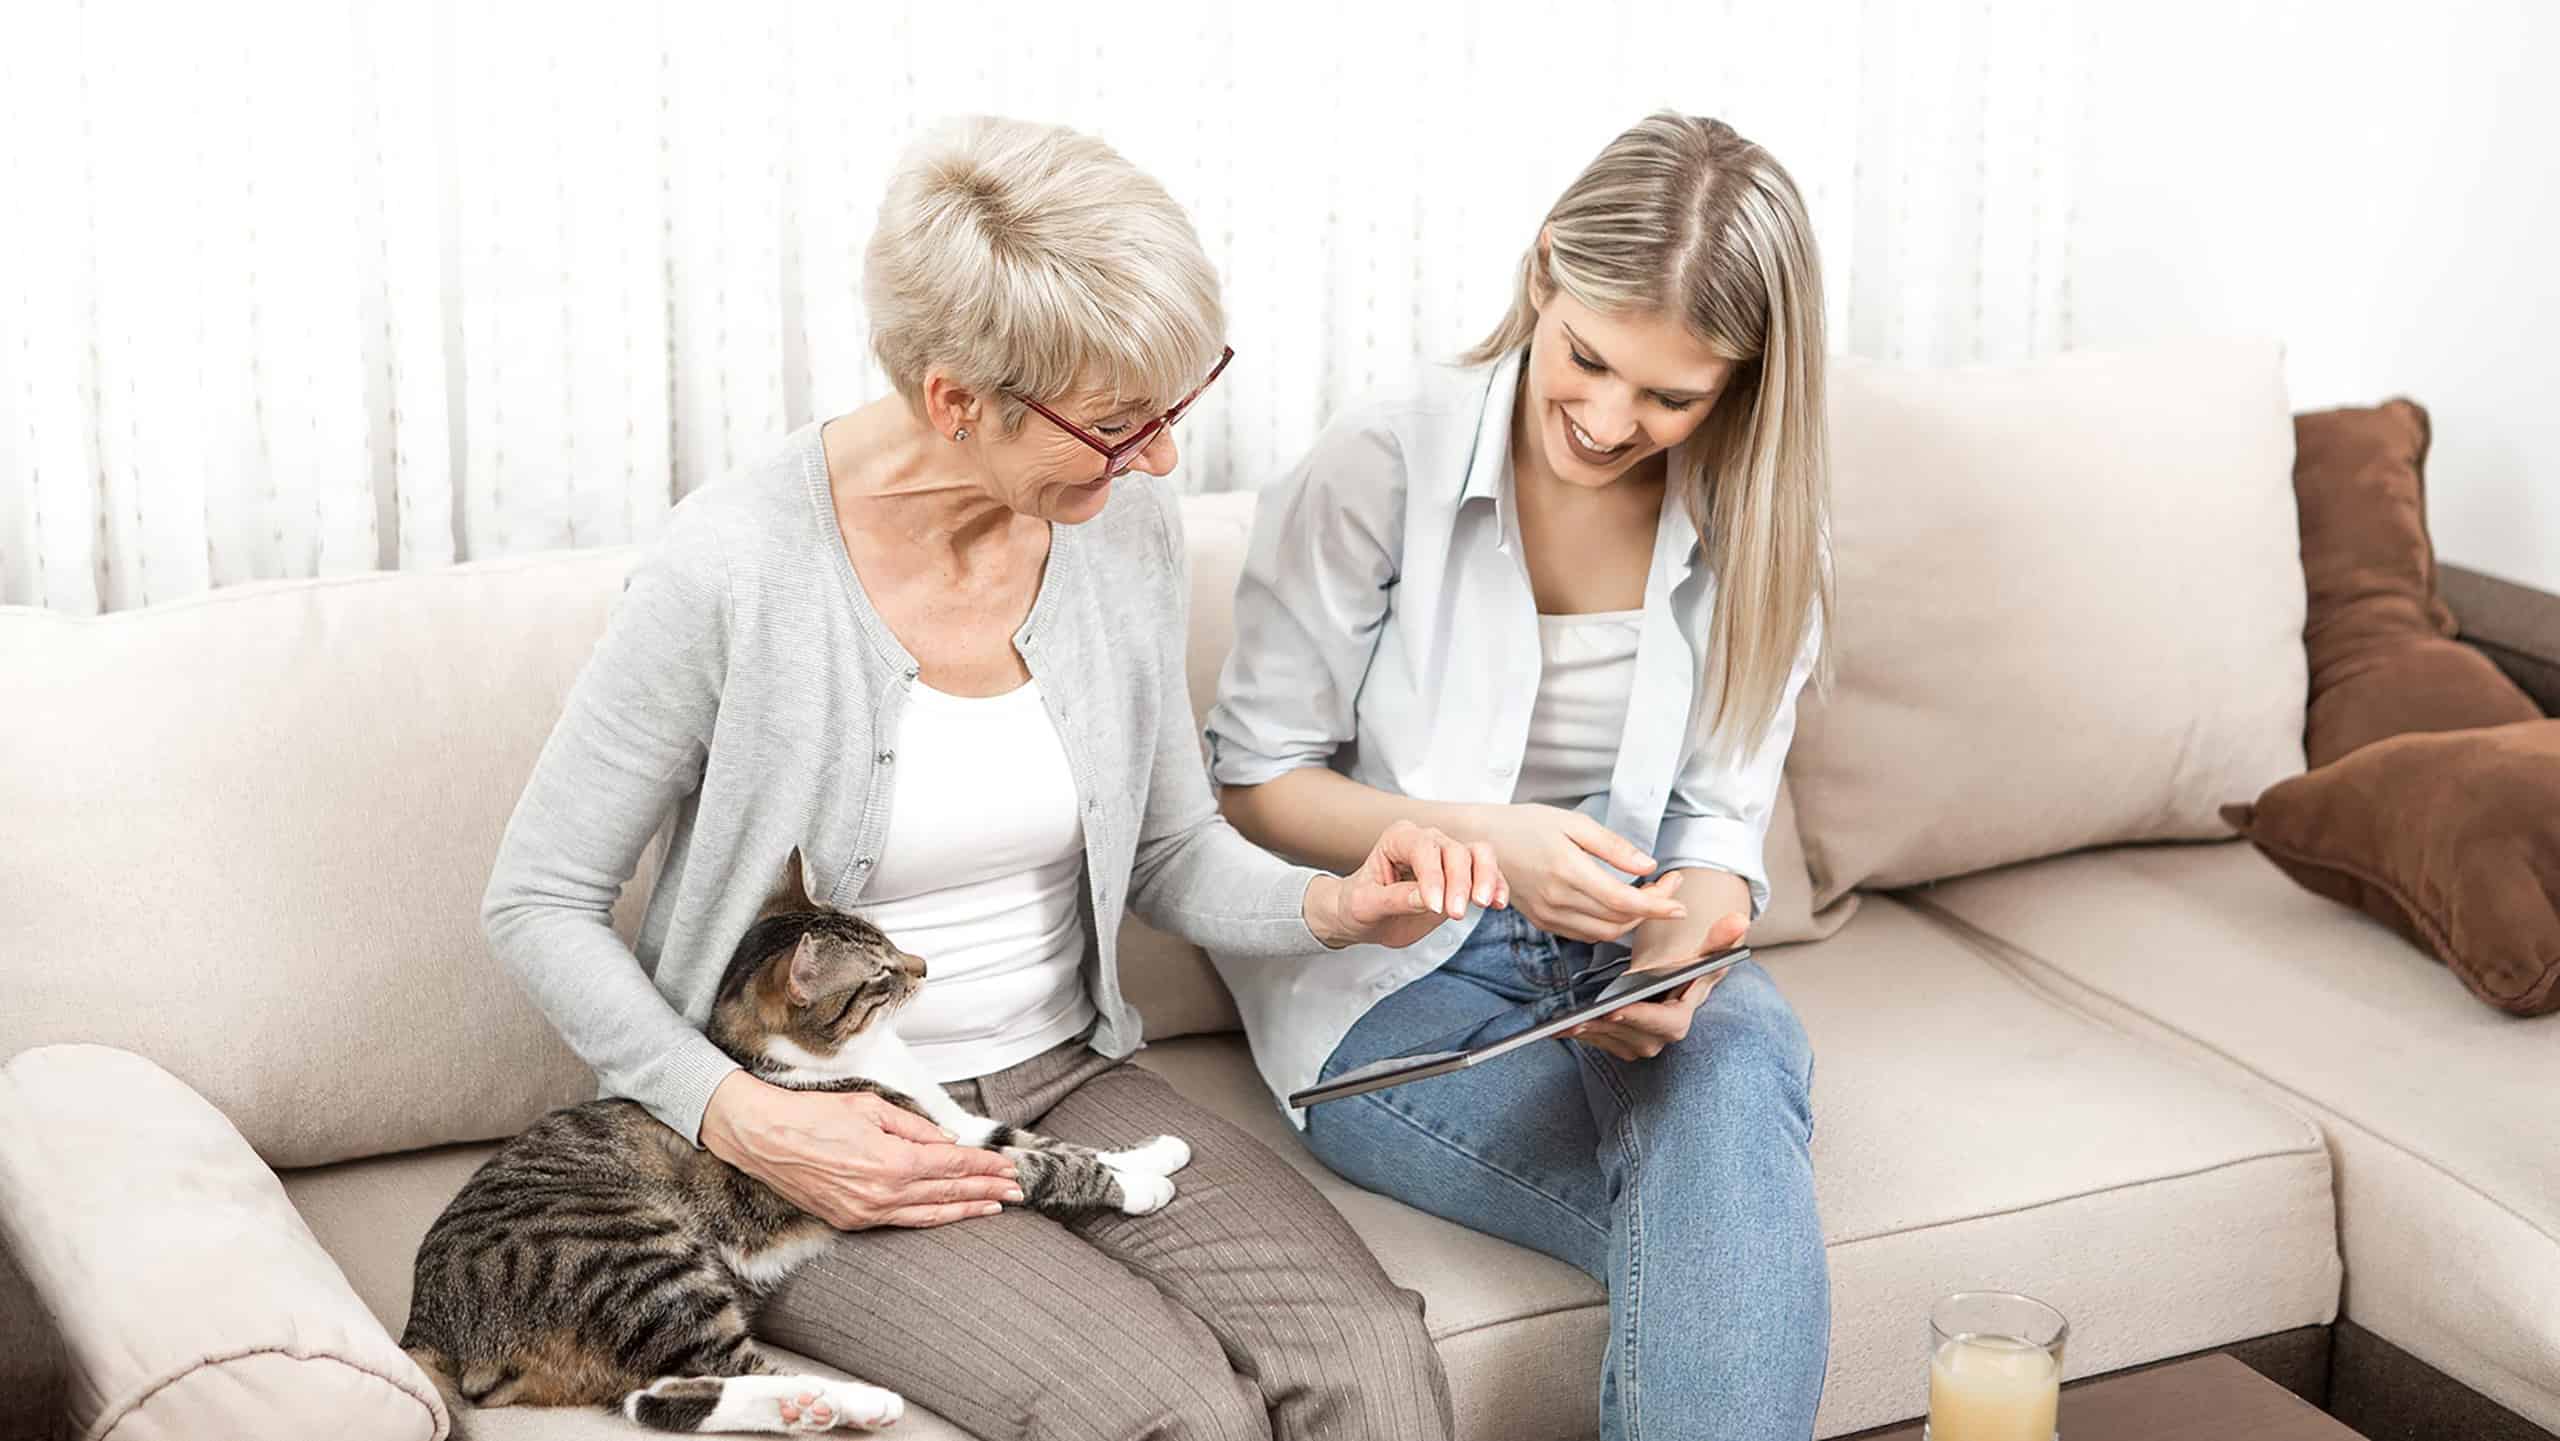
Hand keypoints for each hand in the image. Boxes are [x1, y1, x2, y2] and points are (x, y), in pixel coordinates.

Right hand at [699, 1071, 1021, 1229]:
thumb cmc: (814, 1114)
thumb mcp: (872, 1106)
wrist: (763, 1138)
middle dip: (986, 1189)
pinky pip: (902, 1221)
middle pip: (948, 1192)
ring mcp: (867, 1211)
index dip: (984, 1165)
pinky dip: (932, 1218)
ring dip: (966, 1209)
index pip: (952, 1164)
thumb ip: (915, 1126)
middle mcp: (884, 1192)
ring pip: (929, 1214)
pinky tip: (951, 1214)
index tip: (1008, 1166)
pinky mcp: (851, 1220)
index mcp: (893, 1160)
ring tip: (996, 1206)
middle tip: (1017, 1190)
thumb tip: (948, 1139)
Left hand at [1306, 818, 1507, 949]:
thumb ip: (1393, 899)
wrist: (1365, 918)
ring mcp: (1447, 857)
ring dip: (1486, 878)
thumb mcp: (1364, 906)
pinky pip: (1487, 873)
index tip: (1434, 907)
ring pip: (1479, 854)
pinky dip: (1496, 886)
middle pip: (1456, 850)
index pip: (1424, 849)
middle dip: (1460, 883)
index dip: (1433, 877)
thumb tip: (1426, 898)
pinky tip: (1498, 904)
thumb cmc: (1358, 905)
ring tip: (1483, 903)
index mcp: (1398, 839)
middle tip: (1455, 915)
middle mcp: (1426, 841)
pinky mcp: (1463, 877)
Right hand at [1465, 803, 1687, 942]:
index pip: (1625, 902)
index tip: (1680, 903)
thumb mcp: (1572, 822)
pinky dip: (1609, 925)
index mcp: (1568, 871)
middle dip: (1652, 909)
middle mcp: (1558, 899)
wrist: (1480, 840)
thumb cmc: (1525, 824)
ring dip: (1632, 920)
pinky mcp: (1543, 921)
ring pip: (1605, 933)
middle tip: (1666, 887)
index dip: (1658, 906)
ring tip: (1645, 895)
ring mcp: (1549, 915)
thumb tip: (1647, 865)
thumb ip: (1612, 847)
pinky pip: (1585, 933)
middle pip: (1620, 920)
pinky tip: (1617, 905)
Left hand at [1566, 905, 1750, 1061]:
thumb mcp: (1702, 956)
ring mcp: (1637, 1045)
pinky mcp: (1617, 1046)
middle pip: (1631, 1036)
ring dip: (1590, 1032)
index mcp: (1680, 1019)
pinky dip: (1579, 1035)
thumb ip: (1720, 941)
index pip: (1665, 1025)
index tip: (1619, 1008)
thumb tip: (1740, 920)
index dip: (1643, 1018)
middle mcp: (1659, 1039)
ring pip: (1610, 1041)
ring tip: (1567, 1021)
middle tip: (1582, 1017)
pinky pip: (1596, 1043)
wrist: (1672, 989)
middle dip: (1607, 1028)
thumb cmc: (1687, 972)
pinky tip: (1559, 1027)